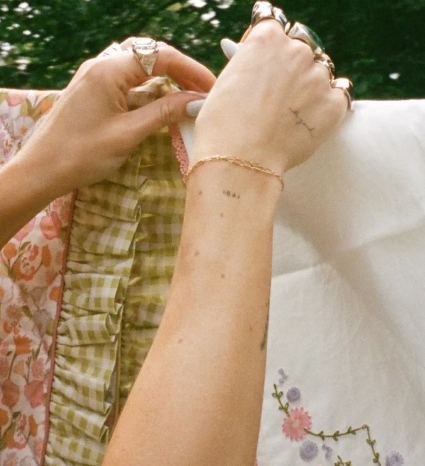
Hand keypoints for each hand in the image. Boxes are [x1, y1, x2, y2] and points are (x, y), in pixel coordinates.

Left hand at [20, 38, 215, 194]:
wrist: (42, 170)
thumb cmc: (82, 154)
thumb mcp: (128, 134)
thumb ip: (164, 113)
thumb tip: (197, 101)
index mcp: (109, 70)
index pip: (160, 56)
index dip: (191, 69)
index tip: (212, 87)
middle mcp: (101, 65)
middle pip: (150, 54)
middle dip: (180, 69)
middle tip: (203, 90)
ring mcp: (96, 77)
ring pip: (139, 66)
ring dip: (165, 77)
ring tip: (188, 94)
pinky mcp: (94, 90)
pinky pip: (128, 80)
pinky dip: (149, 88)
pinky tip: (162, 102)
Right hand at [192, 20, 346, 175]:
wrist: (239, 161)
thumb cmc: (222, 128)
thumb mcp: (225, 85)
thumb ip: (247, 69)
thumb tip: (253, 73)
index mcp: (266, 38)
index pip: (275, 27)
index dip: (268, 48)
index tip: (265, 63)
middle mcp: (296, 50)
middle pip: (302, 49)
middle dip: (291, 68)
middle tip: (278, 94)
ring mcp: (318, 77)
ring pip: (321, 73)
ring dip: (309, 88)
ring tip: (290, 115)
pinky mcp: (334, 105)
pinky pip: (339, 97)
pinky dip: (327, 107)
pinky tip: (308, 121)